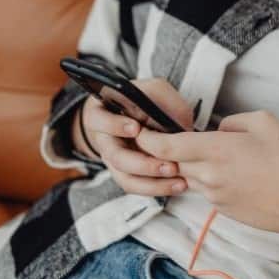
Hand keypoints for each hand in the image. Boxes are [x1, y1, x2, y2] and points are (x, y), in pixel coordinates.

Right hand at [78, 78, 194, 196]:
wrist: (139, 118)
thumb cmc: (145, 101)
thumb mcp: (154, 91)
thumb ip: (164, 101)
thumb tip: (180, 124)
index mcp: (102, 114)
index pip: (98, 119)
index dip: (115, 125)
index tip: (135, 128)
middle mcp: (104, 140)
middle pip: (115, 157)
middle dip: (142, 163)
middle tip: (168, 165)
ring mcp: (114, 160)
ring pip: (125, 178)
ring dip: (152, 182)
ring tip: (178, 180)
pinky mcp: (126, 175)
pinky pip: (137, 186)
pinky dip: (157, 187)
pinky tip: (177, 185)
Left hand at [134, 110, 278, 242]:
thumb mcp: (262, 121)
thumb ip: (230, 122)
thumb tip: (217, 131)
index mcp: (216, 150)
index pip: (166, 147)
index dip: (147, 139)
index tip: (140, 131)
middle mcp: (209, 175)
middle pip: (171, 163)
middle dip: (166, 152)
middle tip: (169, 139)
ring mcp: (214, 195)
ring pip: (189, 177)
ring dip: (191, 167)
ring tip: (217, 157)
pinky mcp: (222, 210)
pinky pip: (206, 191)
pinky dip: (210, 181)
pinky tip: (235, 175)